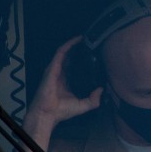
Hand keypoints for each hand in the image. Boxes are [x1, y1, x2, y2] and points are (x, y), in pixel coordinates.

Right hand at [14, 36, 102, 151]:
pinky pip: (60, 53)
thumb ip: (94, 99)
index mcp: (68, 81)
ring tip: (86, 37)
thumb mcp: (84, 105)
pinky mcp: (53, 68)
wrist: (48, 114)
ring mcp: (56, 69)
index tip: (94, 54)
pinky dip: (68, 45)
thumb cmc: (62, 111)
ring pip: (66, 52)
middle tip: (92, 42)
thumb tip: (102, 89)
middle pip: (71, 57)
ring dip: (75, 44)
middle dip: (80, 49)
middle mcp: (62, 74)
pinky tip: (77, 40)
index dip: (84, 59)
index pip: (76, 66)